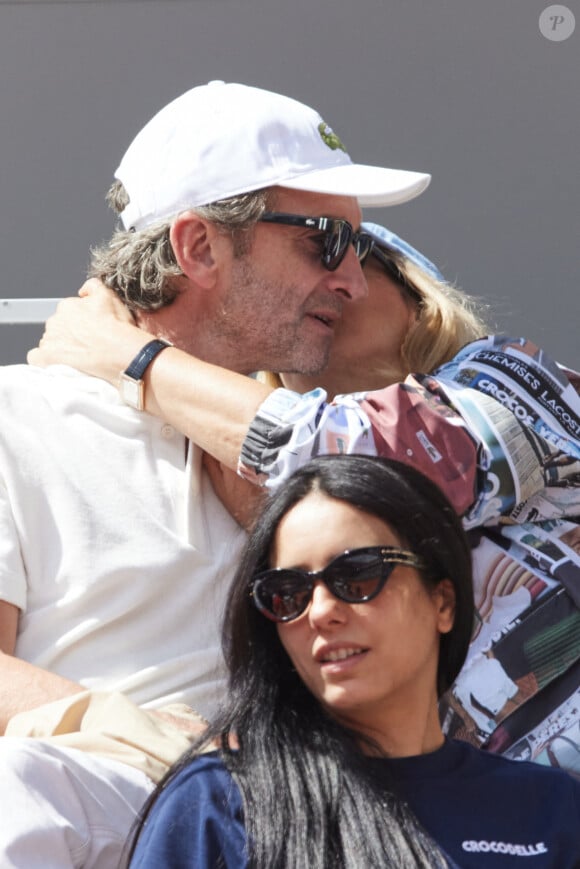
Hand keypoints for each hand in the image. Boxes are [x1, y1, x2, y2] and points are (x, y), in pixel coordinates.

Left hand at [27, 279, 147, 383]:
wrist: (119, 353)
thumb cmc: (117, 329)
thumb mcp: (111, 297)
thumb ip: (93, 286)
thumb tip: (84, 290)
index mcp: (68, 306)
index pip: (67, 313)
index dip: (80, 322)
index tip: (89, 330)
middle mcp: (55, 321)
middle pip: (58, 328)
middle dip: (69, 335)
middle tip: (86, 344)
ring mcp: (49, 340)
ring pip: (50, 342)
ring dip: (60, 348)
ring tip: (79, 357)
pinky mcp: (45, 357)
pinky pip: (37, 358)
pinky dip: (44, 360)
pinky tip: (58, 364)